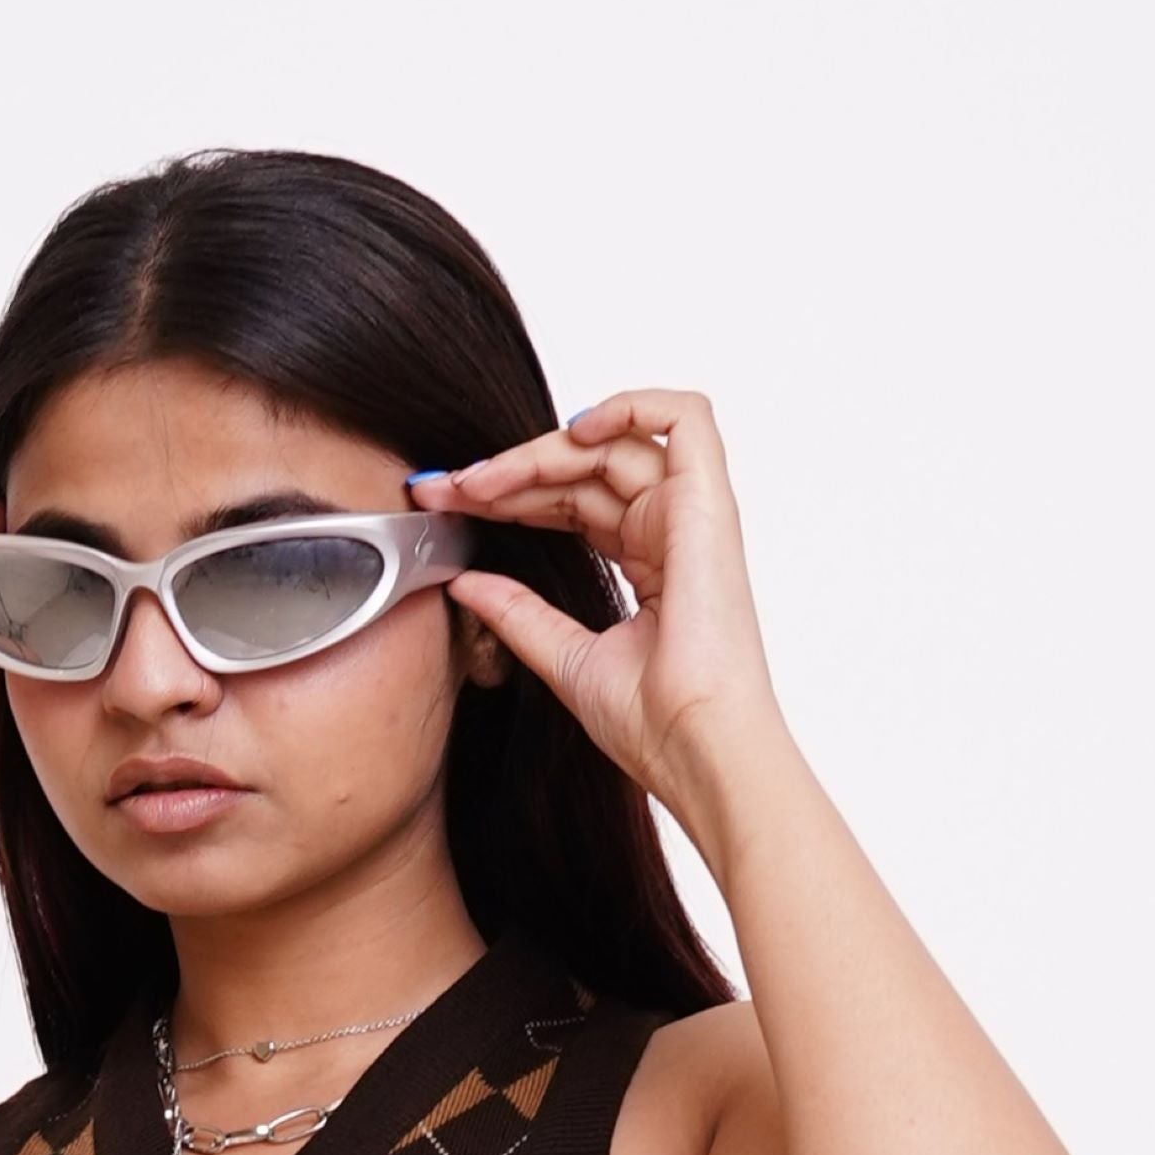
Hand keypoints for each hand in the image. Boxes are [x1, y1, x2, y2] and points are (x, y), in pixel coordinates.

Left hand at [415, 390, 782, 822]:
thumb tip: (462, 583)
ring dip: (539, 452)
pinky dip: (630, 406)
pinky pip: (683, 418)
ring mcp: (692, 515)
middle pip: (584, 468)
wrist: (694, 749)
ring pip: (613, 443)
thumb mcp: (562, 657)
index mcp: (649, 564)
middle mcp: (672, 532)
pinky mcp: (707, 505)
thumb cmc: (653, 724)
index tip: (446, 505)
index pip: (572, 501)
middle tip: (446, 490)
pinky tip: (570, 432)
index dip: (509, 494)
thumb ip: (516, 613)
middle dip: (508, 472)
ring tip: (482, 482)